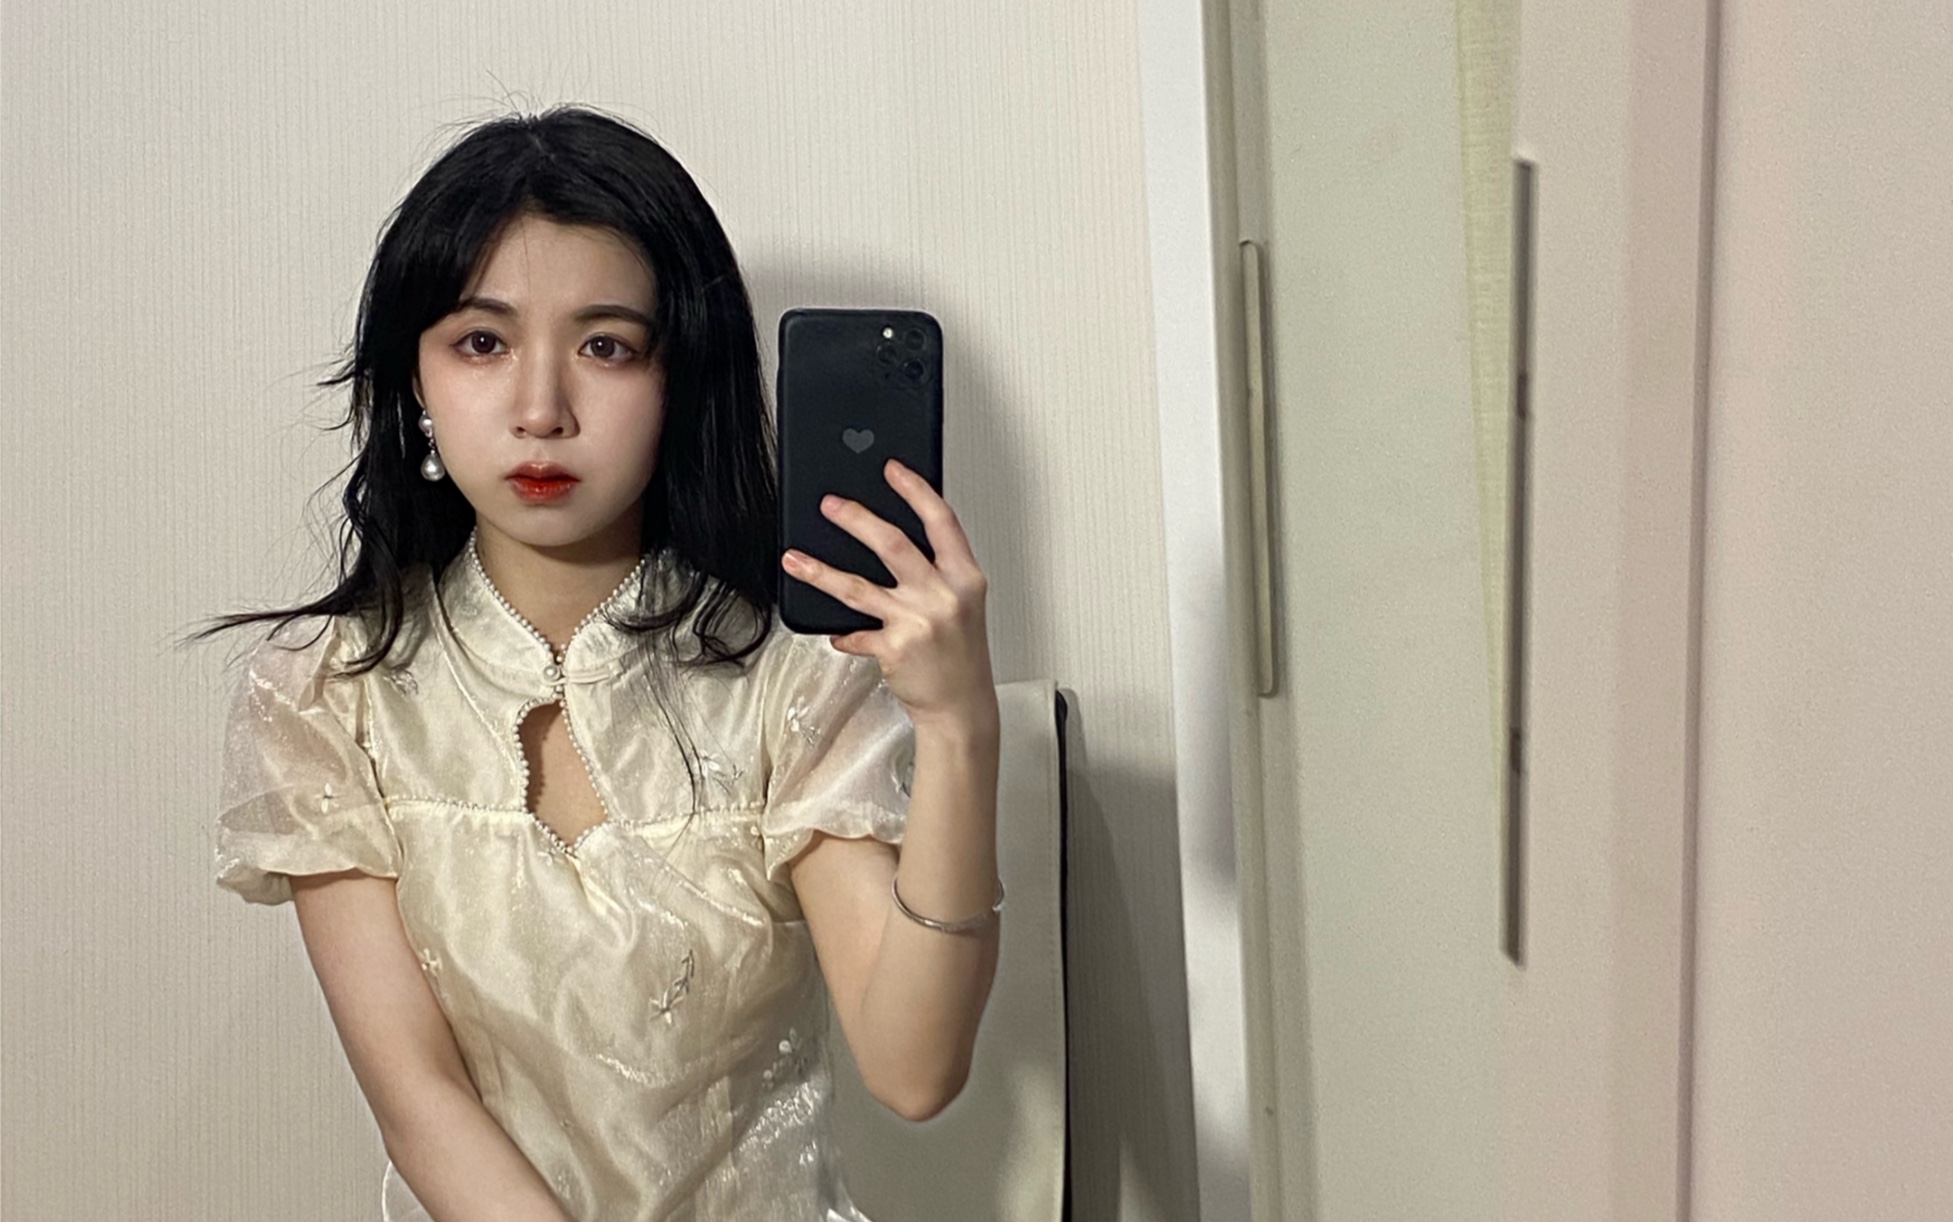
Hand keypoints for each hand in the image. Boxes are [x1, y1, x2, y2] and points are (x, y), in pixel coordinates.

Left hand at [779, 459, 995, 732]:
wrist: (962, 705)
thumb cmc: (962, 655)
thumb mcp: (964, 603)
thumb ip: (939, 570)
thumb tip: (893, 538)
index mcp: (965, 577)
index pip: (941, 520)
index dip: (915, 490)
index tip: (892, 469)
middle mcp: (943, 595)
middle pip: (893, 543)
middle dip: (856, 518)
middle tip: (830, 504)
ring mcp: (916, 621)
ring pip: (858, 586)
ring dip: (820, 570)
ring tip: (795, 560)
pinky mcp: (893, 647)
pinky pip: (854, 632)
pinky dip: (842, 632)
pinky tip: (833, 632)